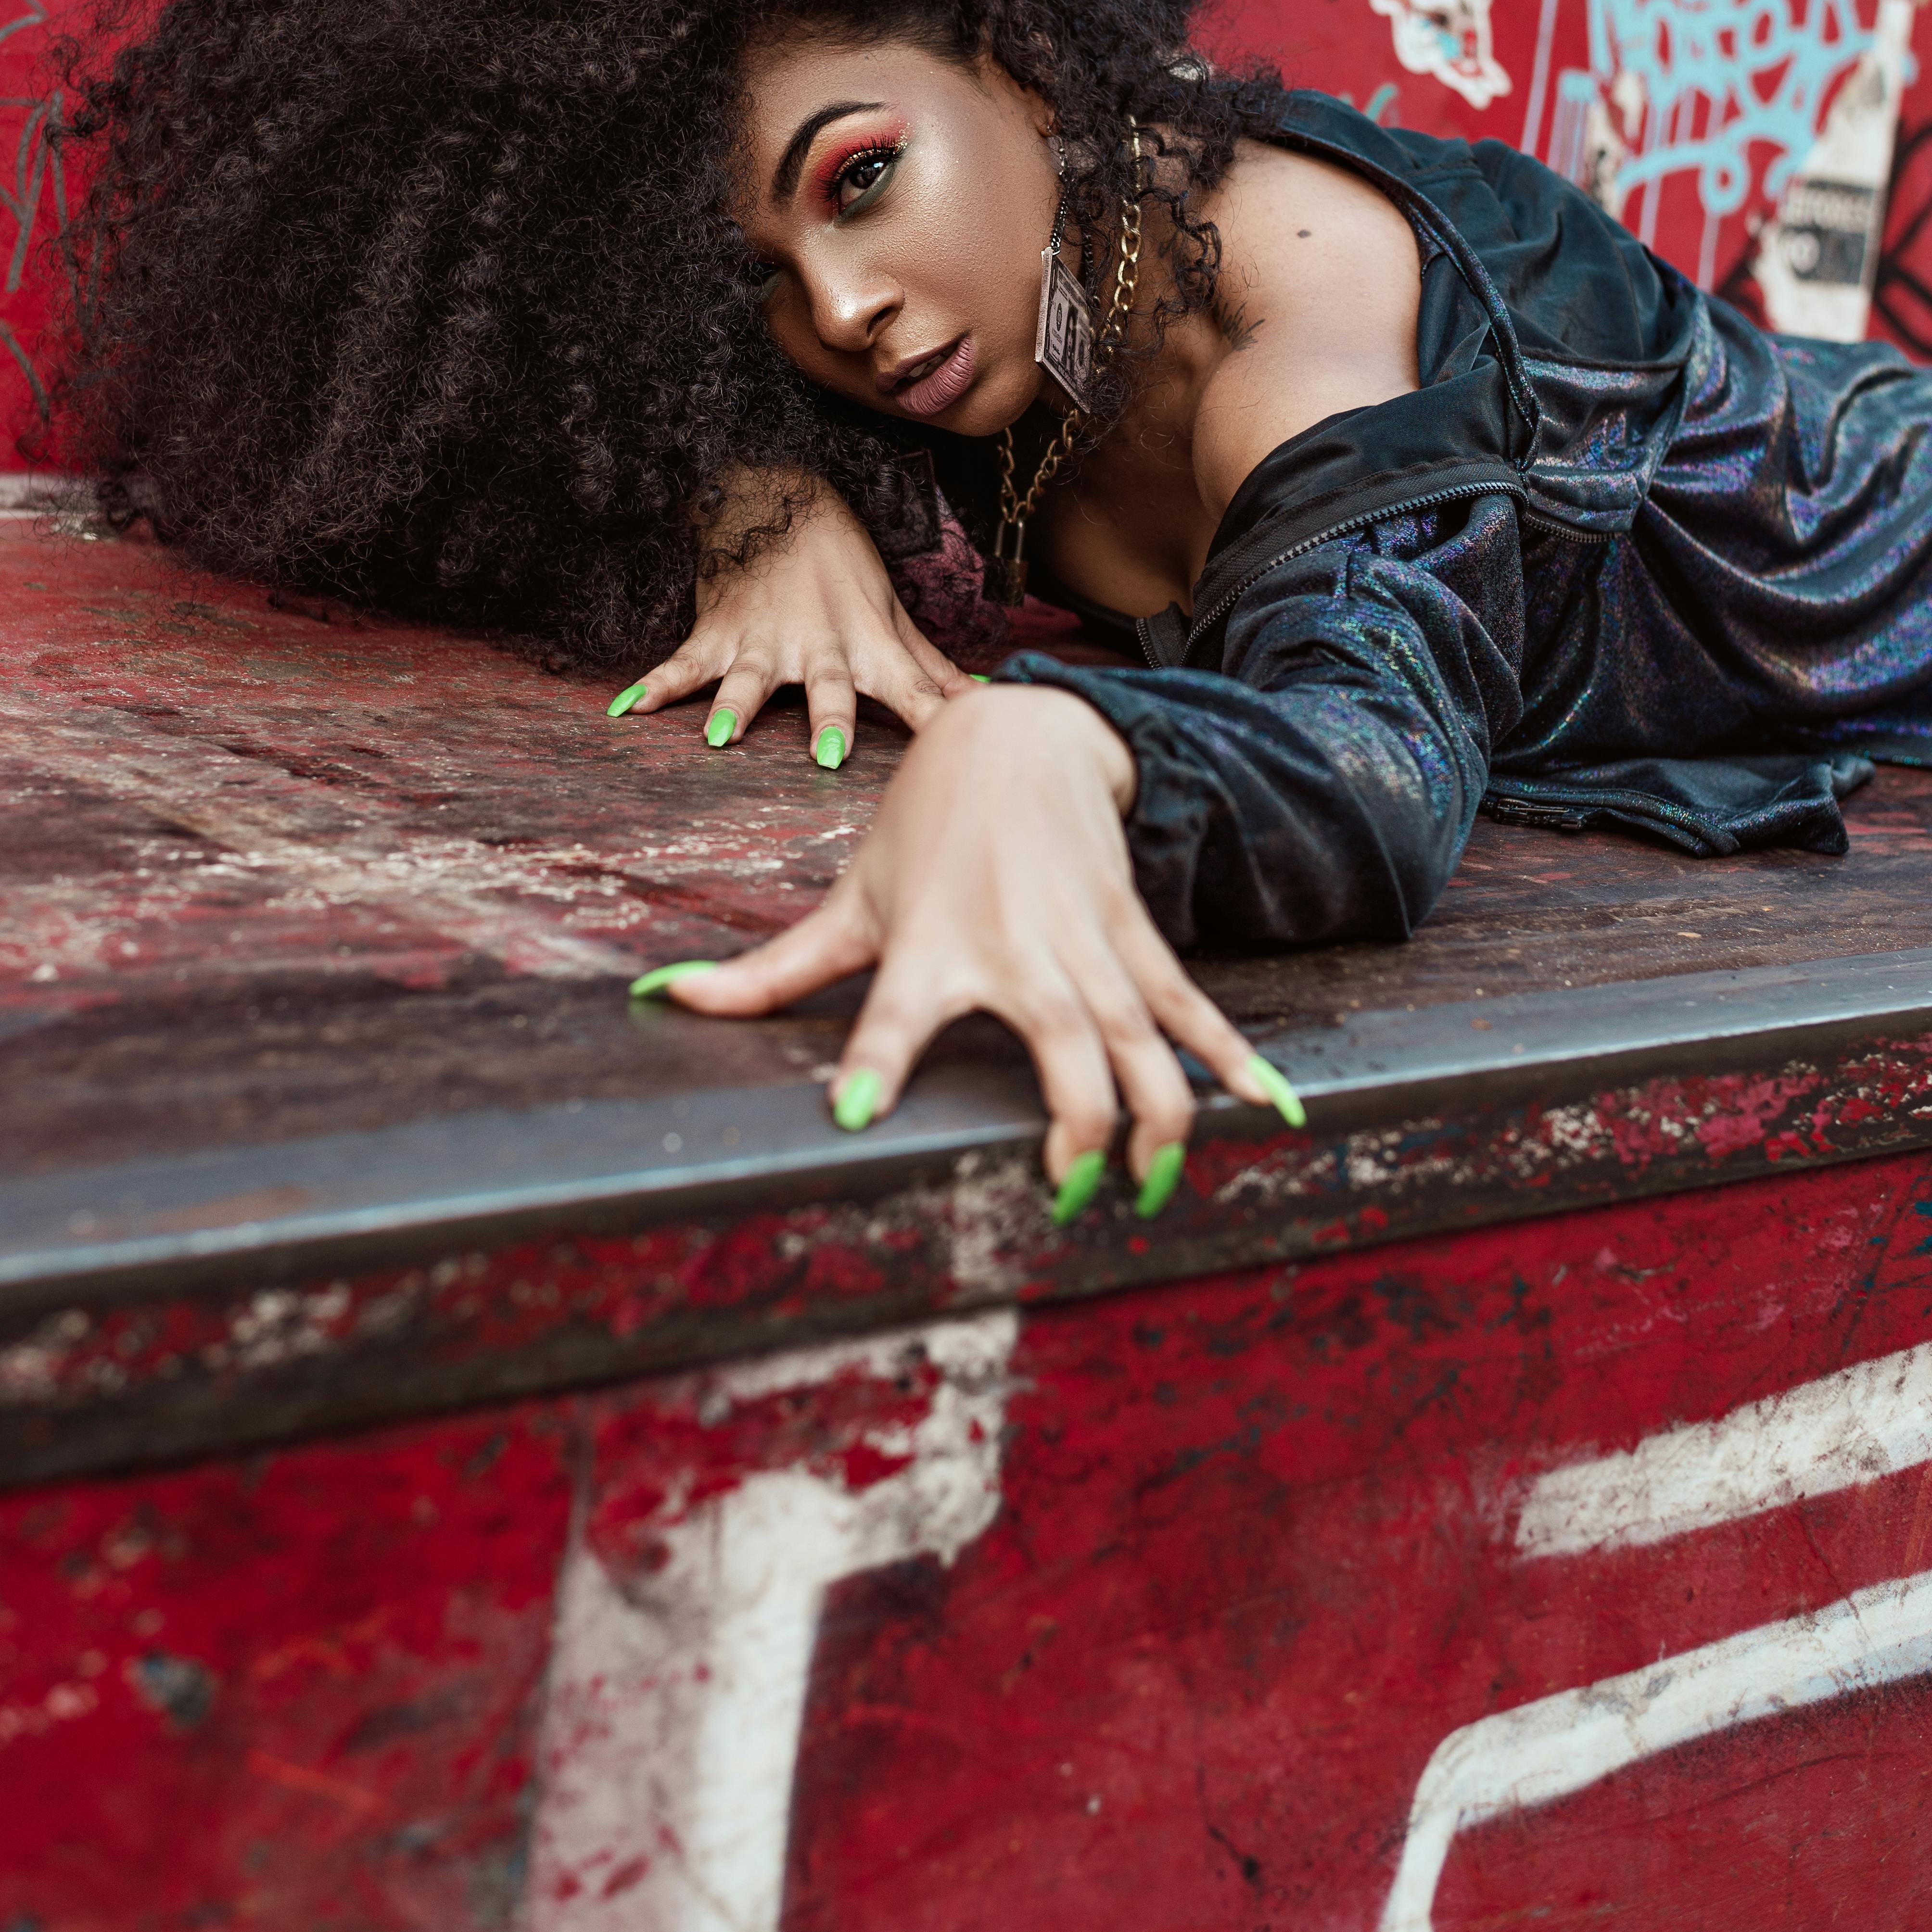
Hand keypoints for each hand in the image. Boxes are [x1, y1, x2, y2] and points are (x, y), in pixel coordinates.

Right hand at [613, 471, 969, 762]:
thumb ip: (932, 668)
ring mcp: (766, 640)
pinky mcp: (720, 632)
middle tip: (830, 754)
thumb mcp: (892, 616)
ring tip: (722, 736)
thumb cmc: (845, 568)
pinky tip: (627, 710)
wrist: (782, 500)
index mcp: (869, 647)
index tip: (956, 744)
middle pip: (829, 687)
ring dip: (736, 705)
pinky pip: (684, 664)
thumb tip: (986, 698)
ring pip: (753, 678)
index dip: (934, 716)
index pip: (912, 689)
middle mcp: (820, 646)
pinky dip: (655, 685)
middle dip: (828, 718)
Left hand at [661, 688, 1279, 1210]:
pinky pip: (1190, 1011)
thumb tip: (661, 1001)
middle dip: (1074, 1127)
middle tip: (1062, 1192)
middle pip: (1063, 1053)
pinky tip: (1270, 1110)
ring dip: (1157, 1118)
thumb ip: (768, 972)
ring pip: (1142, 1043)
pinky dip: (1234, 1062)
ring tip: (1151, 1186)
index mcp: (930, 949)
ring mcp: (1086, 948)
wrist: (1018, 739)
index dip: (873, 1061)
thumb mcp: (848, 901)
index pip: (890, 1015)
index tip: (853, 1114)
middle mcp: (1016, 953)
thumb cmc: (920, 833)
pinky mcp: (1134, 941)